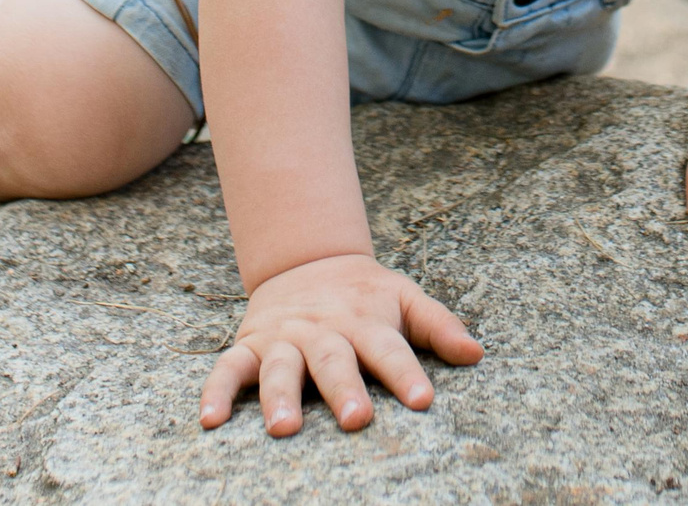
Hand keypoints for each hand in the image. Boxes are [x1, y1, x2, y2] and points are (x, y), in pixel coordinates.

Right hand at [198, 253, 482, 436]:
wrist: (307, 259)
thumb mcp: (406, 298)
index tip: (423, 400)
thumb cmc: (366, 294)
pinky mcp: (250, 346)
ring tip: (284, 428)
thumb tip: (477, 354)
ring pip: (281, 368)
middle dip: (345, 390)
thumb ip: (439, 325)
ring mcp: (285, 338)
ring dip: (280, 396)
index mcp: (366, 321)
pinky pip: (228, 368)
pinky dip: (216, 392)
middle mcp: (324, 331)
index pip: (391, 349)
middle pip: (334, 361)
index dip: (406, 374)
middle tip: (357, 419)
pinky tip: (210, 420)